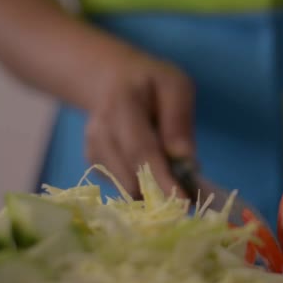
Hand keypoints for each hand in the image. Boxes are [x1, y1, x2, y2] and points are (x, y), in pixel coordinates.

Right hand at [84, 48, 194, 197]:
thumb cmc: (151, 83)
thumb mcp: (175, 87)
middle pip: (129, 176)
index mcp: (122, 104)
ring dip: (153, 192)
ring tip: (175, 180)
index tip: (183, 202)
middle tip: (189, 200)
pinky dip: (142, 187)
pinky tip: (153, 172)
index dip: (162, 180)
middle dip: (161, 194)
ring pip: (125, 187)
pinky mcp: (93, 162)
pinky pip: (122, 186)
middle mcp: (100, 129)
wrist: (111, 79)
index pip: (140, 150)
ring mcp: (93, 148)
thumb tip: (186, 161)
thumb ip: (179, 121)